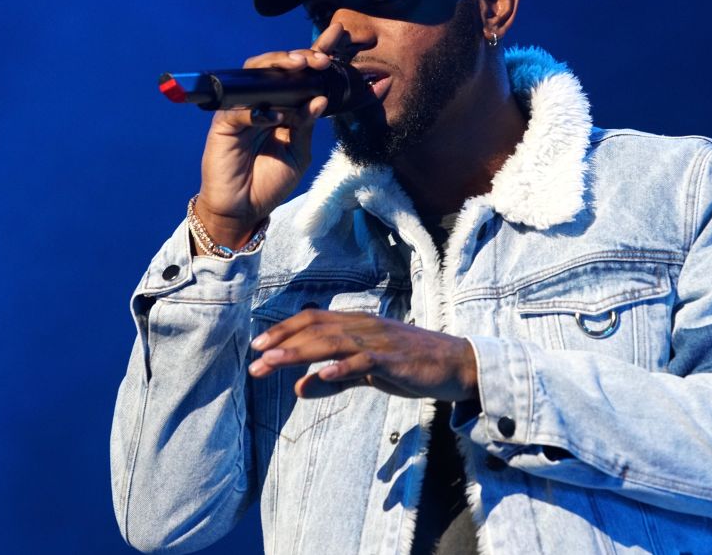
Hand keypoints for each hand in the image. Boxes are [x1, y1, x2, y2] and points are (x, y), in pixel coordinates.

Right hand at [195, 23, 346, 247]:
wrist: (244, 210)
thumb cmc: (269, 181)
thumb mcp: (298, 153)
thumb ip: (306, 126)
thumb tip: (320, 98)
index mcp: (283, 107)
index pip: (300, 76)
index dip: (316, 54)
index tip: (337, 37)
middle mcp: (261, 103)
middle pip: (276, 68)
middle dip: (299, 56)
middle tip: (321, 57)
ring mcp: (241, 110)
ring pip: (255, 76)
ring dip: (278, 66)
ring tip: (301, 64)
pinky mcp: (223, 124)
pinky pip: (240, 109)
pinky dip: (260, 110)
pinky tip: (277, 116)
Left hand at [247, 308, 478, 401]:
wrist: (457, 364)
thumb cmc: (410, 366)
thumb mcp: (367, 374)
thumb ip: (335, 379)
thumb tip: (299, 388)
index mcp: (357, 325)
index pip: (313, 321)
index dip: (284, 331)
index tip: (258, 346)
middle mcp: (364, 327)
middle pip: (316, 330)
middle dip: (283, 344)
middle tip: (255, 361)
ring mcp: (379, 341)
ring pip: (333, 343)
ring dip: (300, 353)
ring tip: (274, 364)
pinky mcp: (394, 360)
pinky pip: (364, 362)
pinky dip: (341, 368)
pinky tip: (322, 376)